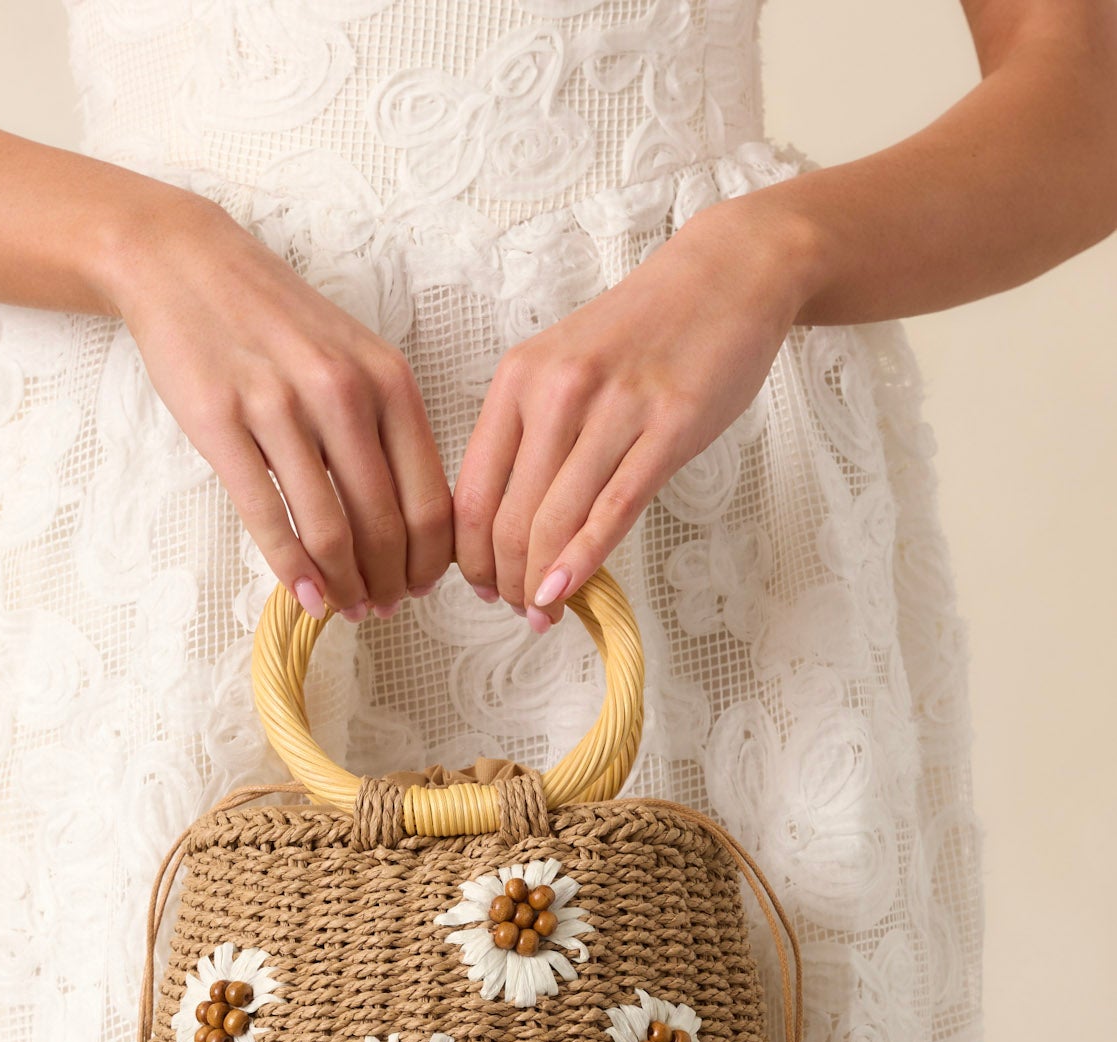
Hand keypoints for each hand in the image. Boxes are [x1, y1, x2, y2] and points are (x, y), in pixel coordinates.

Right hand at [105, 191, 452, 620]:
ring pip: (331, 526)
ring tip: (345, 607)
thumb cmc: (275, 321)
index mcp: (389, 380)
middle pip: (386, 522)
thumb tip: (408, 523)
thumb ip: (384, 429)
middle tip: (381, 608)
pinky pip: (267, 515)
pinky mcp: (222, 422)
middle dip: (389, 581)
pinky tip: (306, 596)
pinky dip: (292, 568)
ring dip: (343, 583)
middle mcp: (344, 392)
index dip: (429, 558)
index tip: (421, 587)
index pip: (429, 496)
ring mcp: (281, 406)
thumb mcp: (352, 359)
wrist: (186, 262)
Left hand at [452, 199, 822, 629]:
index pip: (472, 491)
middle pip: (509, 517)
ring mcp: (614, 408)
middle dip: (505, 580)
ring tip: (543, 611)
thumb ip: (533, 437)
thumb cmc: (645, 333)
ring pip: (556, 521)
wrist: (727, 276)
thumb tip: (505, 525)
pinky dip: (582, 562)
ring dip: (542, 583)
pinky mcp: (669, 426)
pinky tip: (565, 595)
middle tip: (516, 609)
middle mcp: (556, 391)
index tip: (480, 586)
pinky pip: (613, 510)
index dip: (469, 556)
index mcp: (518, 379)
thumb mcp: (564, 370)